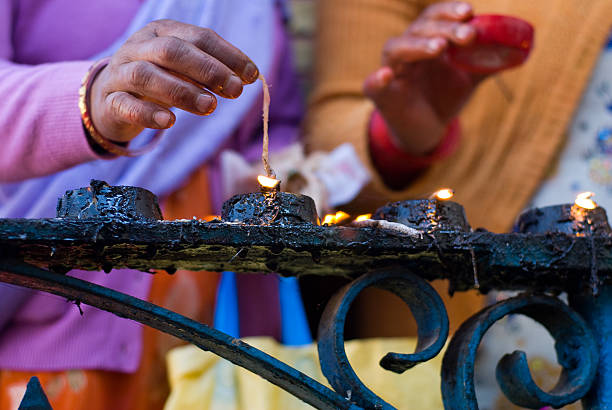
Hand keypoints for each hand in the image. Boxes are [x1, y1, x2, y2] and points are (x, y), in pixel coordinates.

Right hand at [90, 19, 258, 142]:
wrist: (109, 99)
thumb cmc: (158, 81)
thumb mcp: (183, 70)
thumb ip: (210, 71)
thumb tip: (247, 78)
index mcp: (161, 32)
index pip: (198, 37)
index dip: (228, 55)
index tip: (252, 75)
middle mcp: (138, 47)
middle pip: (171, 51)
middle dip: (207, 70)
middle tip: (235, 90)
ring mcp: (120, 73)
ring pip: (146, 76)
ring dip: (182, 91)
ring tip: (210, 106)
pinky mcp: (109, 101)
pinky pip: (125, 105)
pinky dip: (148, 113)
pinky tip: (170, 122)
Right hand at [364, 1, 483, 155]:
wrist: (427, 130)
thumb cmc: (444, 97)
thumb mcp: (469, 78)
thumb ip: (489, 61)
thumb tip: (521, 49)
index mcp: (426, 40)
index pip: (434, 17)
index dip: (450, 11)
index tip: (470, 12)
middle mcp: (406, 50)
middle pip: (419, 29)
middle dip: (444, 28)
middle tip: (468, 35)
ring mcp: (391, 71)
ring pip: (396, 48)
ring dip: (417, 45)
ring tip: (439, 48)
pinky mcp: (381, 95)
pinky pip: (372, 84)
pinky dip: (377, 78)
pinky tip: (386, 75)